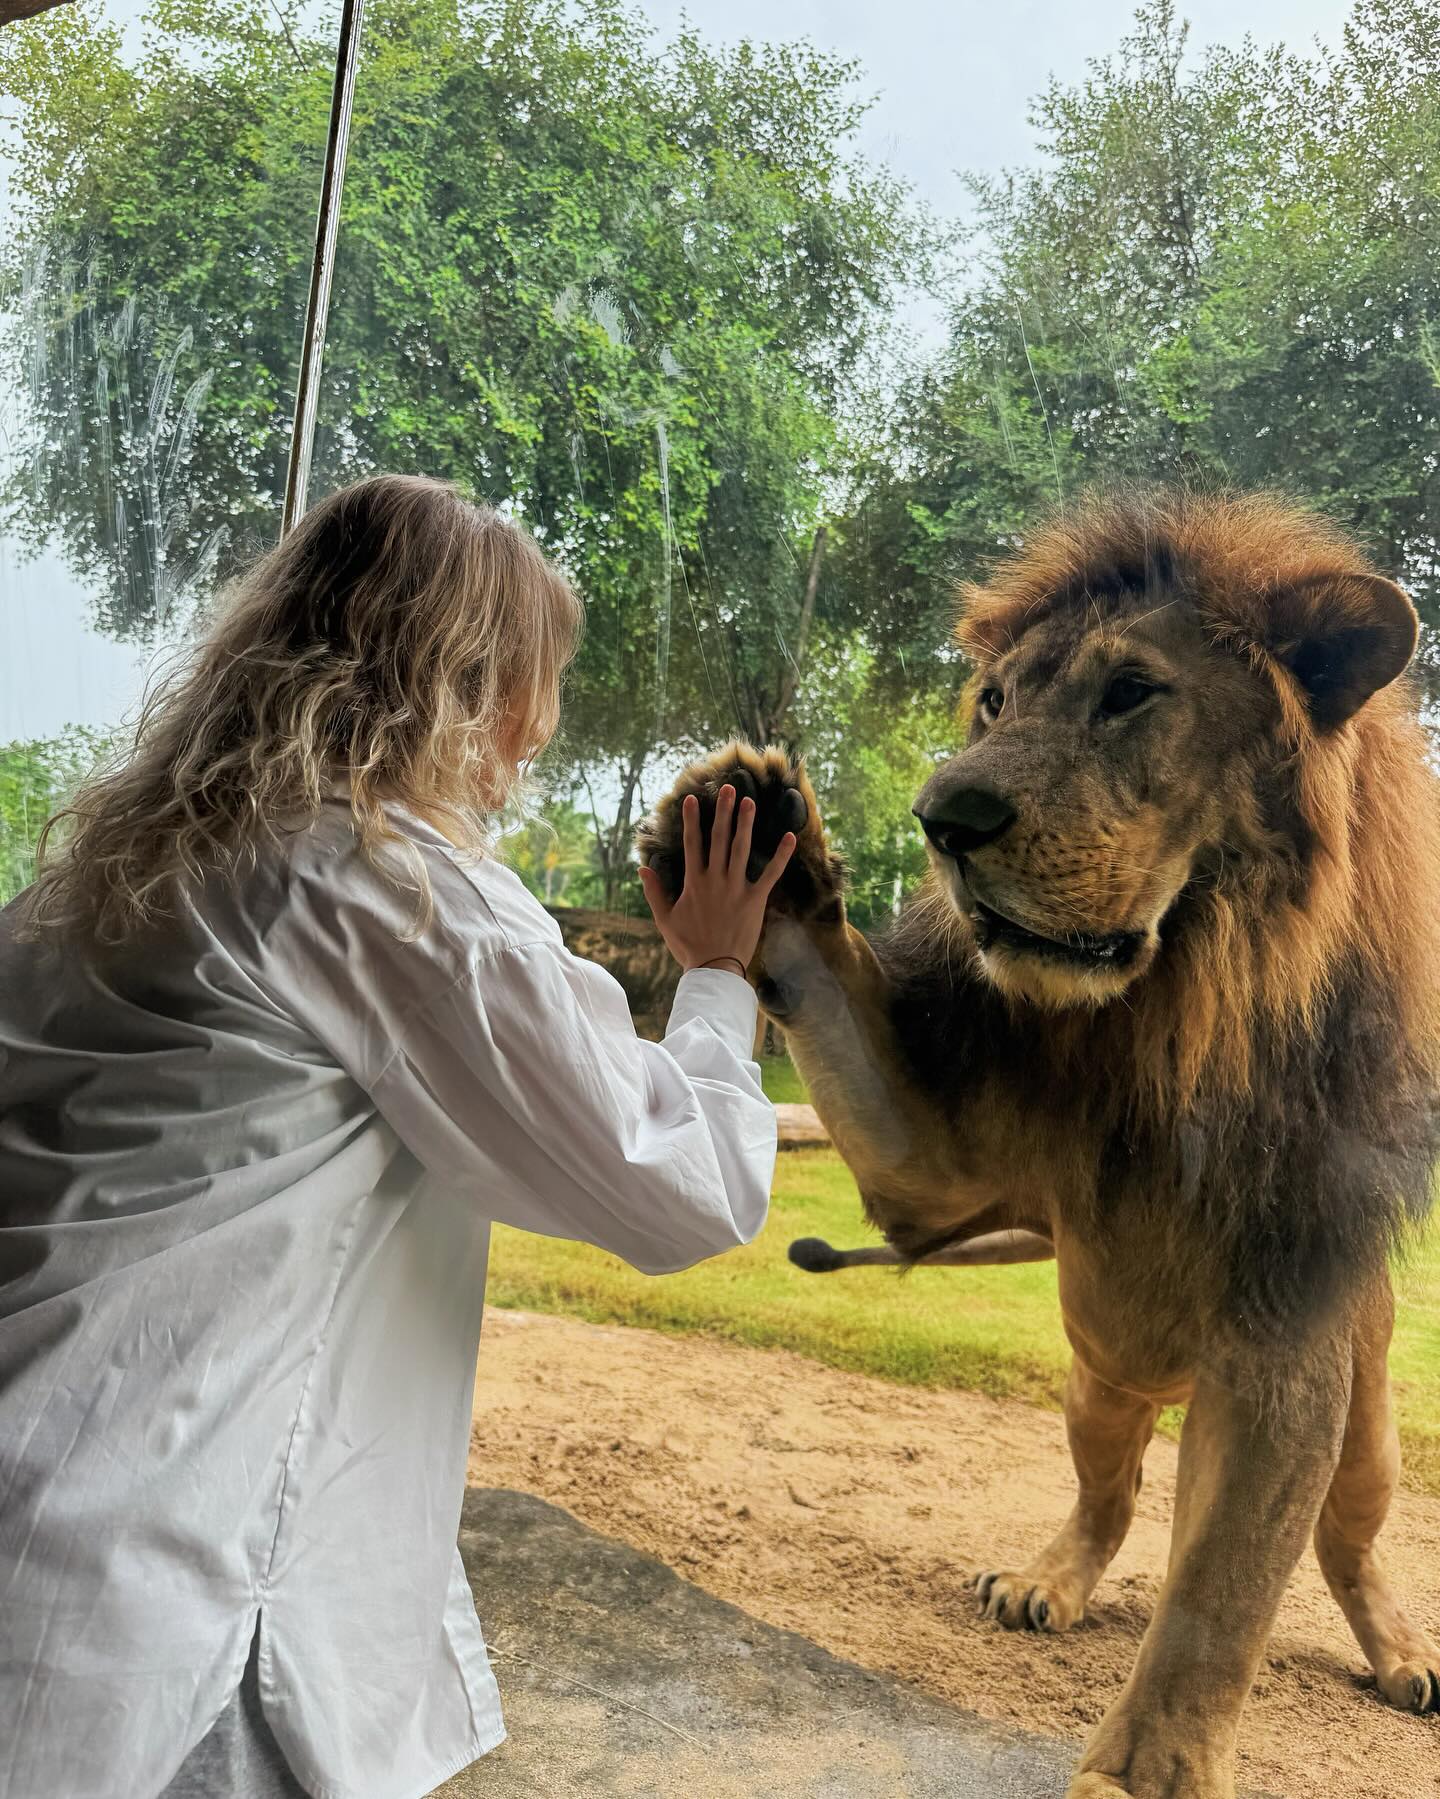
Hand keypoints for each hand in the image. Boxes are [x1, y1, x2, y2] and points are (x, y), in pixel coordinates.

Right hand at [638, 784, 795, 974]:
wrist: (714, 968)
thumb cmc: (688, 945)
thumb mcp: (664, 919)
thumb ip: (654, 892)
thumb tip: (642, 867)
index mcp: (694, 882)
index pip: (693, 843)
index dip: (693, 820)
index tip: (693, 799)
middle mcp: (715, 879)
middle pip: (719, 839)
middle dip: (723, 812)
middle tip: (727, 789)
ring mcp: (736, 888)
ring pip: (742, 849)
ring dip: (746, 824)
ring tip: (750, 802)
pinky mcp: (755, 900)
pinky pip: (770, 874)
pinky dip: (780, 856)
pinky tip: (788, 836)